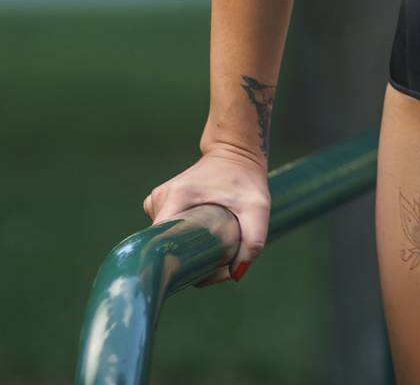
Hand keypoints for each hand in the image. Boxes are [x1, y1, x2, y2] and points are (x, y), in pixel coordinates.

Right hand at [142, 143, 271, 286]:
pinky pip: (167, 233)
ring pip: (166, 242)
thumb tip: (235, 274)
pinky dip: (184, 240)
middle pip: (165, 247)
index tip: (208, 267)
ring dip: (188, 250)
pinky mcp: (161, 205)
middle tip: (220, 257)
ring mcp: (157, 202)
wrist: (235, 151)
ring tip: (215, 243)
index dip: (183, 266)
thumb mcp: (257, 207)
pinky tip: (204, 236)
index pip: (162, 245)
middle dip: (190, 260)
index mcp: (175, 198)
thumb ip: (253, 240)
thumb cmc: (246, 178)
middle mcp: (159, 200)